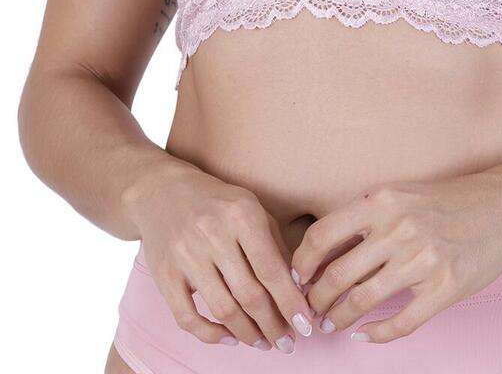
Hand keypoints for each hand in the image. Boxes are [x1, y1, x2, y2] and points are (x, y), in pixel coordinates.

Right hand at [124, 158, 314, 352]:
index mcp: (241, 214)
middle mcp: (213, 234)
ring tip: (263, 342)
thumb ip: (274, 244)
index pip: (271, 268)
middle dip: (273, 325)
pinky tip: (228, 338)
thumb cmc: (217, 202)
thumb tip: (297, 287)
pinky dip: (210, 334)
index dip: (290, 301)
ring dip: (247, 334)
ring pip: (223, 309)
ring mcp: (186, 255)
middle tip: (286, 342)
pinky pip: (187, 317)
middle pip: (249, 294)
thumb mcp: (251, 208)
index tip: (305, 325)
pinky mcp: (164, 275)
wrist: (162, 191)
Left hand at [289, 169, 501, 342]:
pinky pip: (401, 322)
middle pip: (337, 275)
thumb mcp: (403, 193)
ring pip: (362, 301)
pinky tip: (366, 335)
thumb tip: (323, 247)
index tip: (296, 276)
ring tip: (332, 324)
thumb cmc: (450, 200)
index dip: (302, 262)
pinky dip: (377, 334)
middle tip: (310, 309)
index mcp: (384, 200)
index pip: (323, 234)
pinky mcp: (446, 287)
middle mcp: (400, 228)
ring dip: (339, 318)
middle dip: (315, 299)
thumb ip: (368, 216)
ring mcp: (424, 259)